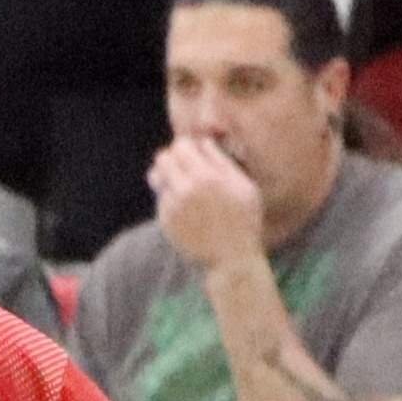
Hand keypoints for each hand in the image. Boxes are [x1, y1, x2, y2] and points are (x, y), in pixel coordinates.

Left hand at [144, 134, 268, 272]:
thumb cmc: (244, 219)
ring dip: (168, 178)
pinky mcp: (165, 219)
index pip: (182, 146)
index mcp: (207, 177)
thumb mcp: (243, 186)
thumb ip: (222, 161)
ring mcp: (173, 205)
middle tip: (185, 168)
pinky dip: (171, 199)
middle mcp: (186, 189)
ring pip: (157, 178)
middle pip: (163, 158)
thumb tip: (204, 142)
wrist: (231, 257)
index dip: (187, 148)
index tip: (195, 155)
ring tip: (184, 186)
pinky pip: (162, 198)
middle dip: (173, 160)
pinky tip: (188, 210)